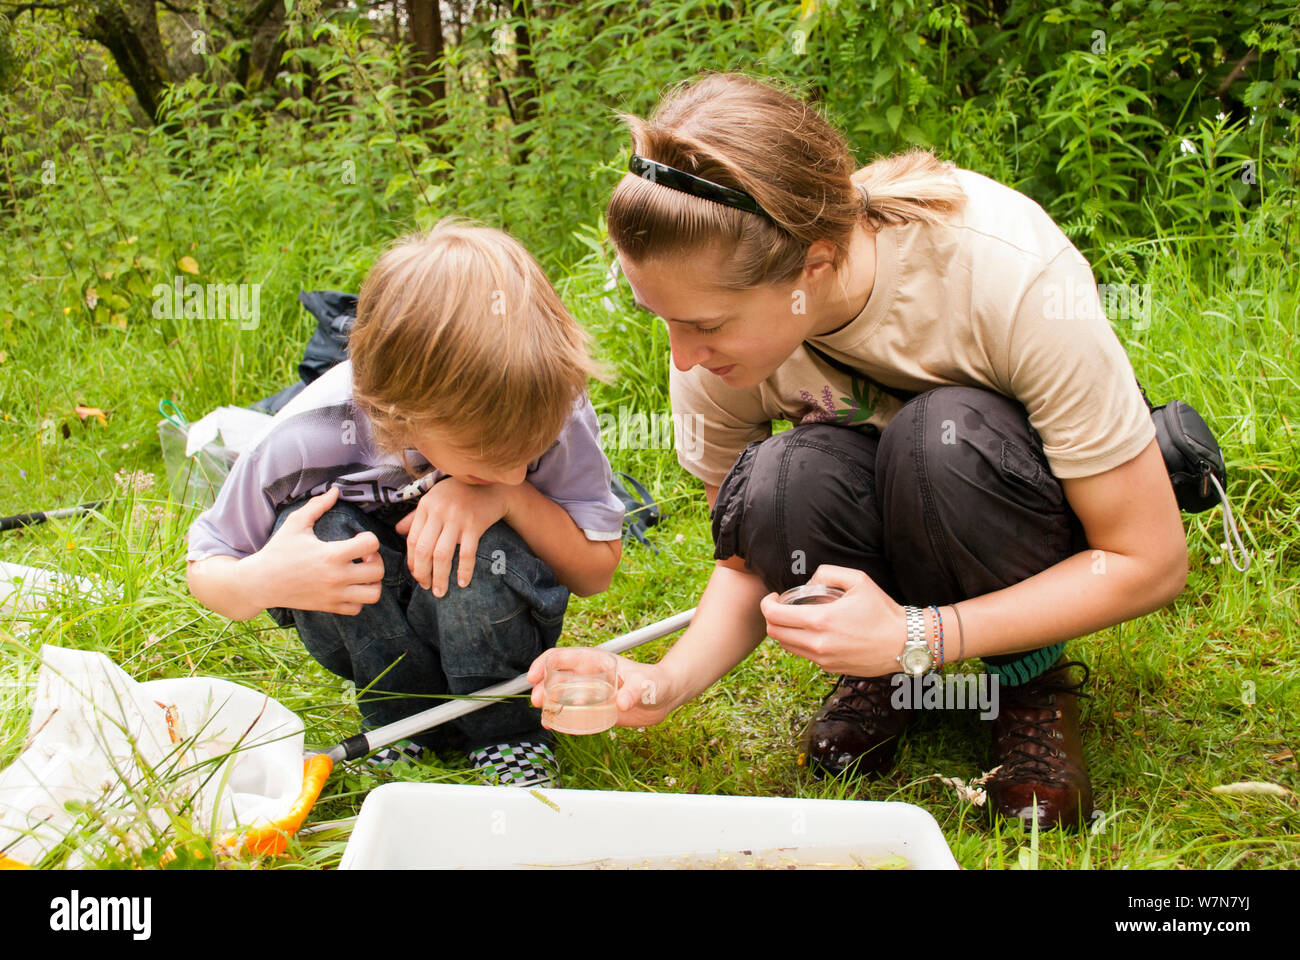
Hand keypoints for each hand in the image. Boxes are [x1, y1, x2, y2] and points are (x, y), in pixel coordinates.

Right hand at [249, 486, 384, 614]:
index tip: (358, 538)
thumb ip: (317, 505)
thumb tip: (335, 490)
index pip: (371, 544)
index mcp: (332, 554)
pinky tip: (348, 586)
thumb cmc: (278, 551)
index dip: (369, 537)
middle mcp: (337, 577)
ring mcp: (334, 595)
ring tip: (361, 573)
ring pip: (373, 594)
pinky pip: (357, 609)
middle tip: (363, 556)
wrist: (260, 582)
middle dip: (376, 560)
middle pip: (378, 571)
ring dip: (372, 582)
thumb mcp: (295, 523)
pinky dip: (358, 598)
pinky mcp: (328, 607)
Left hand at [394, 477, 511, 595]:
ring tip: (440, 592)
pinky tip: (462, 583)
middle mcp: (439, 512)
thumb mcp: (434, 498)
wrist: (492, 485)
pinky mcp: (475, 525)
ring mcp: (457, 518)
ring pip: (442, 555)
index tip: (416, 575)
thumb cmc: (459, 493)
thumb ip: (416, 516)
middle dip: (422, 573)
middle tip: (425, 587)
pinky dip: (464, 570)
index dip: (412, 562)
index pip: (412, 540)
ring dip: (440, 577)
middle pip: (424, 550)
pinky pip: (467, 553)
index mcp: (426, 506)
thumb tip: (398, 532)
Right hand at [527, 651, 675, 728]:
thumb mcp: (645, 685)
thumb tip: (622, 703)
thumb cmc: (655, 682)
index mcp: (595, 661)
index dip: (544, 664)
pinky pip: (571, 710)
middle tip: (538, 701)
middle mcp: (588, 675)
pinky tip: (554, 725)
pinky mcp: (594, 707)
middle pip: (556, 676)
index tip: (534, 677)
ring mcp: (590, 691)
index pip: (562, 656)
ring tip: (544, 715)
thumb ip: (634, 692)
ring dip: (549, 703)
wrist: (664, 697)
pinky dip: (560, 716)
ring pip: (560, 694)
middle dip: (542, 686)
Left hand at [758, 565, 905, 676]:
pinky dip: (799, 642)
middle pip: (775, 633)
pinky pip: (803, 655)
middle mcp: (817, 643)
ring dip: (784, 631)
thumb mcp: (858, 579)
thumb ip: (828, 573)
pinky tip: (812, 631)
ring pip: (786, 647)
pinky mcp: (830, 668)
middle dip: (771, 618)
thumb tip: (808, 582)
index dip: (767, 604)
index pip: (774, 616)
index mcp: (820, 620)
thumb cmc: (882, 610)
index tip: (773, 597)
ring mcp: (823, 659)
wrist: (904, 643)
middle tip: (780, 607)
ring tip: (795, 618)